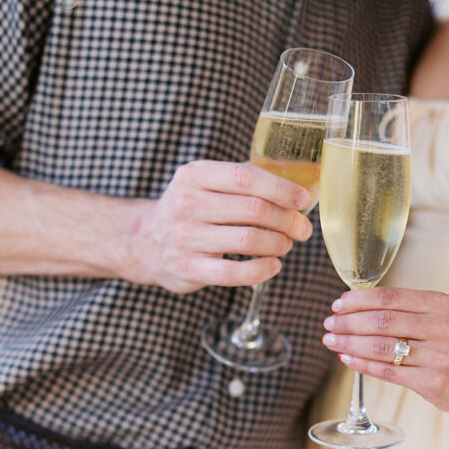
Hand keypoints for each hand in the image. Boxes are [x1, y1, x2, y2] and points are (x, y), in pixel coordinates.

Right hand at [127, 160, 312, 293]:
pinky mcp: (188, 269)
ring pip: (248, 240)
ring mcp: (185, 238)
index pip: (246, 177)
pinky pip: (234, 274)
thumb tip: (299, 184)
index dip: (281, 189)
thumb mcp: (205, 184)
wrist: (144, 243)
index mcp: (195, 175)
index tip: (303, 199)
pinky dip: (262, 270)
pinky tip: (272, 265)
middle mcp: (186, 203)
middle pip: (253, 209)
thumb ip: (243, 180)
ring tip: (285, 245)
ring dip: (278, 244)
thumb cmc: (190, 211)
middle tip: (302, 229)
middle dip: (287, 220)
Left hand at [321, 286, 448, 415]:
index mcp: (445, 304)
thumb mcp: (445, 317)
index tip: (338, 303)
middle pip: (382, 322)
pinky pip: (388, 371)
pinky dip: (361, 364)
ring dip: (349, 343)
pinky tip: (346, 359)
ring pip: (381, 347)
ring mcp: (440, 357)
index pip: (391, 298)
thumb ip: (410, 311)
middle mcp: (445, 328)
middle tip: (329, 323)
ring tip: (330, 340)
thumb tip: (358, 308)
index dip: (359, 300)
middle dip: (348, 322)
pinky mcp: (432, 383)